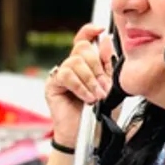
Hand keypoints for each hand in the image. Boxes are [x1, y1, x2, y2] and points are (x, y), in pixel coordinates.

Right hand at [45, 24, 114, 146]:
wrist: (88, 135)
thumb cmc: (100, 113)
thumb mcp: (112, 86)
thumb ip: (109, 64)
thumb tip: (105, 40)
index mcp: (88, 63)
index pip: (84, 40)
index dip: (89, 31)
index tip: (100, 29)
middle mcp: (73, 66)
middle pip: (83, 49)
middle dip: (98, 68)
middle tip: (105, 87)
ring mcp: (62, 74)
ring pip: (75, 62)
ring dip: (90, 80)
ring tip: (97, 96)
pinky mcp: (52, 84)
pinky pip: (66, 75)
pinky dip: (79, 86)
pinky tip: (87, 98)